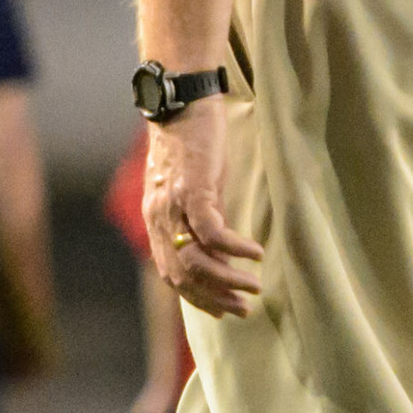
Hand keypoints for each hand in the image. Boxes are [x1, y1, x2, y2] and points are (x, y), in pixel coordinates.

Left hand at [142, 103, 263, 318]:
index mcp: (156, 220)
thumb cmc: (191, 141)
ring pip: (197, 260)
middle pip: (183, 275)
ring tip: (254, 286)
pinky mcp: (194, 189)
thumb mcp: (190, 186)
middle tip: (243, 308)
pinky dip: (235, 248)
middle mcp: (160, 218)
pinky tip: (256, 253)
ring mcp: (175, 205)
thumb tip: (220, 248)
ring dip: (227, 279)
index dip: (196, 298)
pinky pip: (213, 232)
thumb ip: (197, 217)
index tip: (222, 311)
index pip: (171, 274)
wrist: (182, 102)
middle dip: (214, 298)